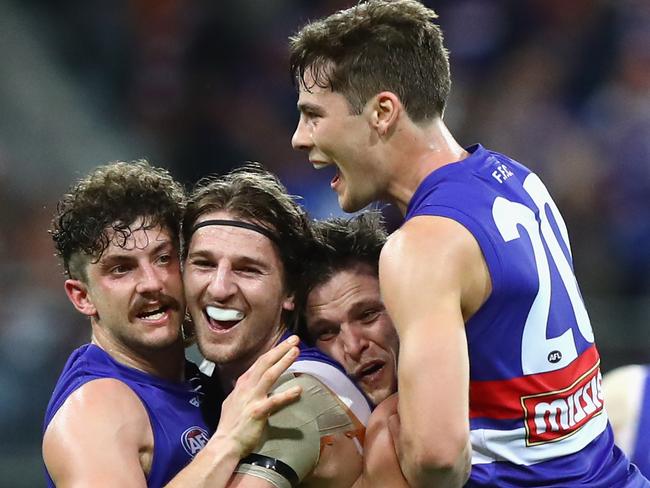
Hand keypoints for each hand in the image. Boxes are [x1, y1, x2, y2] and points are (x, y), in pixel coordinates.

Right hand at [212, 335, 301, 457]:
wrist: (224, 443)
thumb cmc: (230, 424)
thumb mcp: (233, 401)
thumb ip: (243, 390)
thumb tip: (247, 382)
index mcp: (243, 384)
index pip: (260, 362)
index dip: (273, 351)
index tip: (285, 343)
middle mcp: (247, 387)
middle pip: (265, 363)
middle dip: (280, 349)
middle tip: (295, 339)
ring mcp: (252, 398)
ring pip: (269, 375)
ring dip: (283, 362)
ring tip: (296, 351)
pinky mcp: (258, 412)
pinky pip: (274, 401)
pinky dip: (287, 395)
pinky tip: (298, 389)